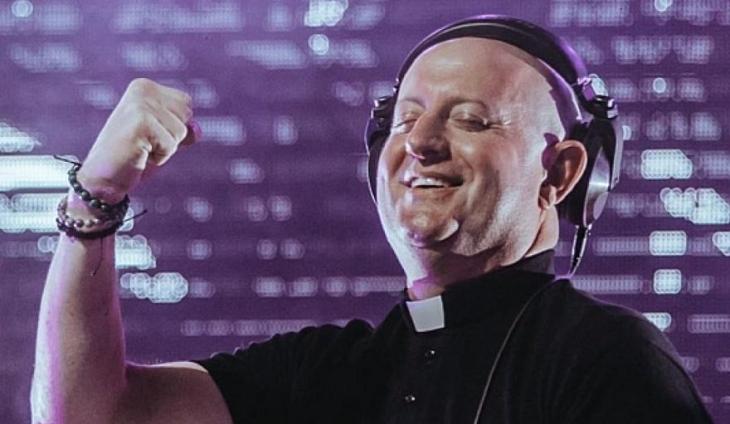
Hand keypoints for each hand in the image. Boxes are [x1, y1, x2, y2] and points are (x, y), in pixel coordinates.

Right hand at [76, 78, 198, 202]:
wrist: (102, 178)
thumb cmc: (133, 157)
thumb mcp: (164, 139)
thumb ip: (183, 128)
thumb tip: (197, 128)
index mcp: (145, 87)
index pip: (186, 104)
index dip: (175, 127)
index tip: (150, 134)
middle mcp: (142, 89)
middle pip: (187, 115)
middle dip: (173, 137)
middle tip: (145, 143)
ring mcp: (140, 104)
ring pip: (181, 131)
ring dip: (165, 149)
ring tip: (141, 149)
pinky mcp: (140, 122)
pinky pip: (171, 145)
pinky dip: (159, 157)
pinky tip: (138, 154)